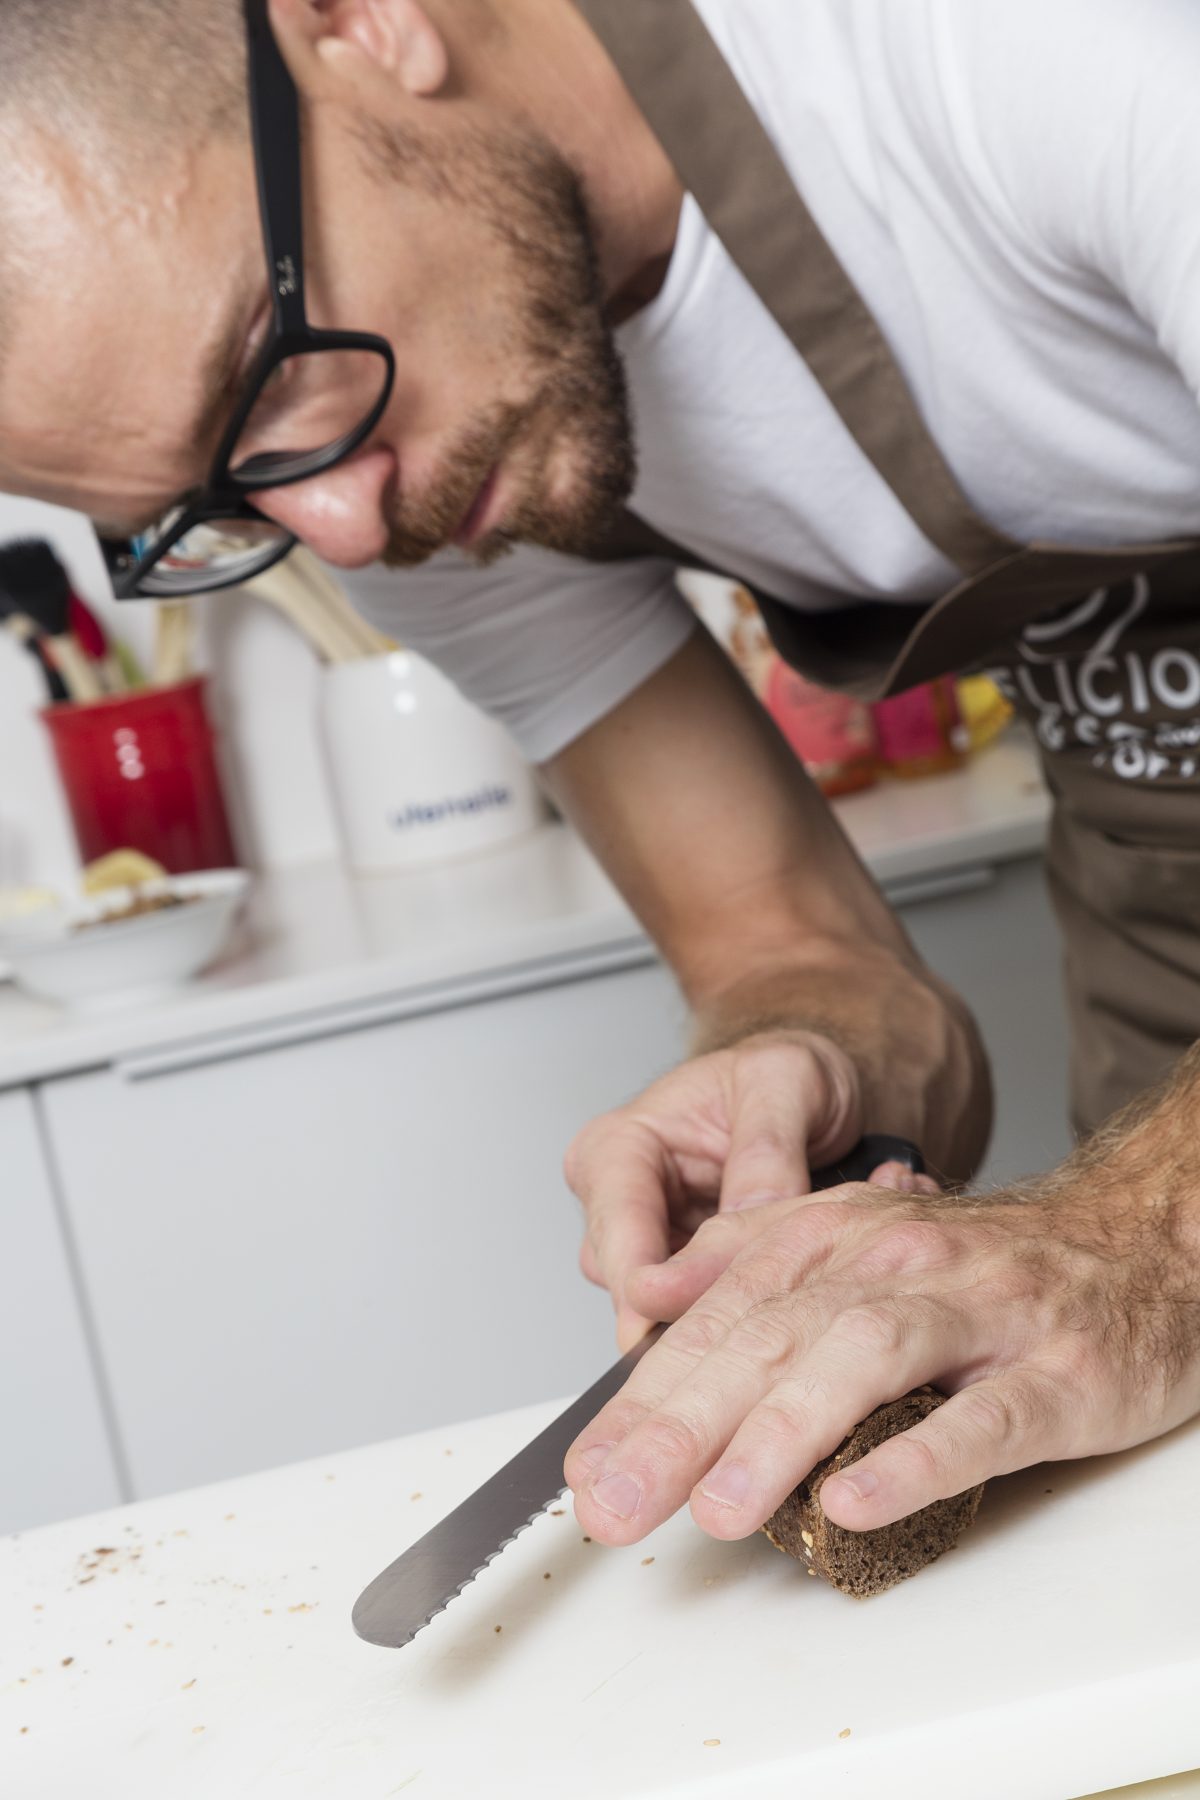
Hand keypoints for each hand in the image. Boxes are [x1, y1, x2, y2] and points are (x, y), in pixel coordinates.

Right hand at [565, 1031, 936, 1351]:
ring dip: (726, 1306)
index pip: (617, 1228)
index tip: (686, 1317)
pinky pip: (702, 1308)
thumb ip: (765, 1149)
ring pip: (666, 1306)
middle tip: (763, 1312)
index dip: (647, 1285)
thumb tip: (744, 1220)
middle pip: (631, 1282)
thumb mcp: (786, 1080)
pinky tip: (790, 1282)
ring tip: (792, 1281)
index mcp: (618, 1145)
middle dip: (695, 1303)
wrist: (809, 1091)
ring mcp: (648, 1242)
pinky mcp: (684, 1272)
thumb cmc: (781, 1075)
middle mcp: (618, 1199)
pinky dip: (744, 1304)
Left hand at [565, 1164, 1199, 1545]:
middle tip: (616, 1501)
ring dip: (783, 1432)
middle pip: (773, 1336)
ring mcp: (979, 1315)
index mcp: (837, 1236)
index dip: (645, 1395)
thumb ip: (751, 1258)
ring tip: (718, 1507)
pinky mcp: (1057, 1373)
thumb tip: (651, 1296)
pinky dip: (917, 1457)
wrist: (1138, 1238)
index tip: (585, 1468)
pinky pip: (984, 1417)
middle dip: (682, 1423)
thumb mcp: (858, 1233)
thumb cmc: (986, 1260)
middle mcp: (898, 1264)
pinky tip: (859, 1501)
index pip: (721, 1317)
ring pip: (866, 1359)